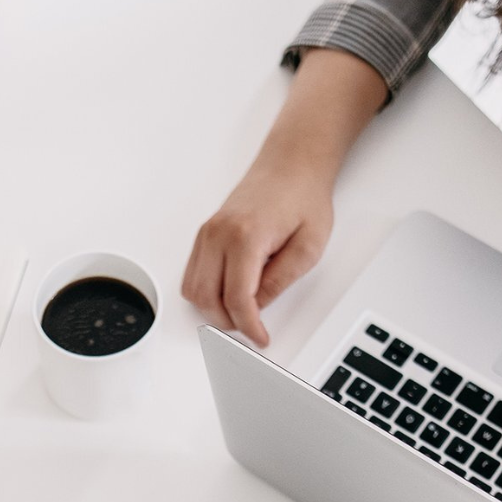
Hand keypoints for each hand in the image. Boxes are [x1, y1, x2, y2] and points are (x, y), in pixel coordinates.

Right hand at [182, 163, 334, 348]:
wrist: (291, 164)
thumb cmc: (303, 196)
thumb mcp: (309, 246)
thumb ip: (281, 280)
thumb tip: (258, 306)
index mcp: (246, 236)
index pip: (238, 297)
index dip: (249, 326)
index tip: (260, 337)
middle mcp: (219, 234)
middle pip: (207, 298)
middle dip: (229, 322)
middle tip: (251, 327)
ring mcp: (208, 233)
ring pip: (193, 290)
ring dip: (213, 309)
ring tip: (239, 312)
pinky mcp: (205, 234)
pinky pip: (192, 275)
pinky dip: (205, 292)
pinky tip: (228, 294)